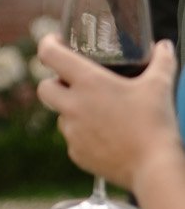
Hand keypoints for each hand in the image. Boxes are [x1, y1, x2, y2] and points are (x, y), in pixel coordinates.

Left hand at [36, 35, 178, 186]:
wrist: (153, 167)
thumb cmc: (154, 123)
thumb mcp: (159, 85)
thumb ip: (161, 61)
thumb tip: (164, 46)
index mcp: (88, 82)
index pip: (50, 54)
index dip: (48, 43)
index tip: (56, 41)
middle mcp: (73, 106)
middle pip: (44, 88)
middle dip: (54, 83)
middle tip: (73, 82)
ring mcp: (72, 132)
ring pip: (60, 116)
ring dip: (72, 111)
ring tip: (99, 112)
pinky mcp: (76, 154)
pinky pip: (73, 140)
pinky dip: (83, 135)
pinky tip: (105, 135)